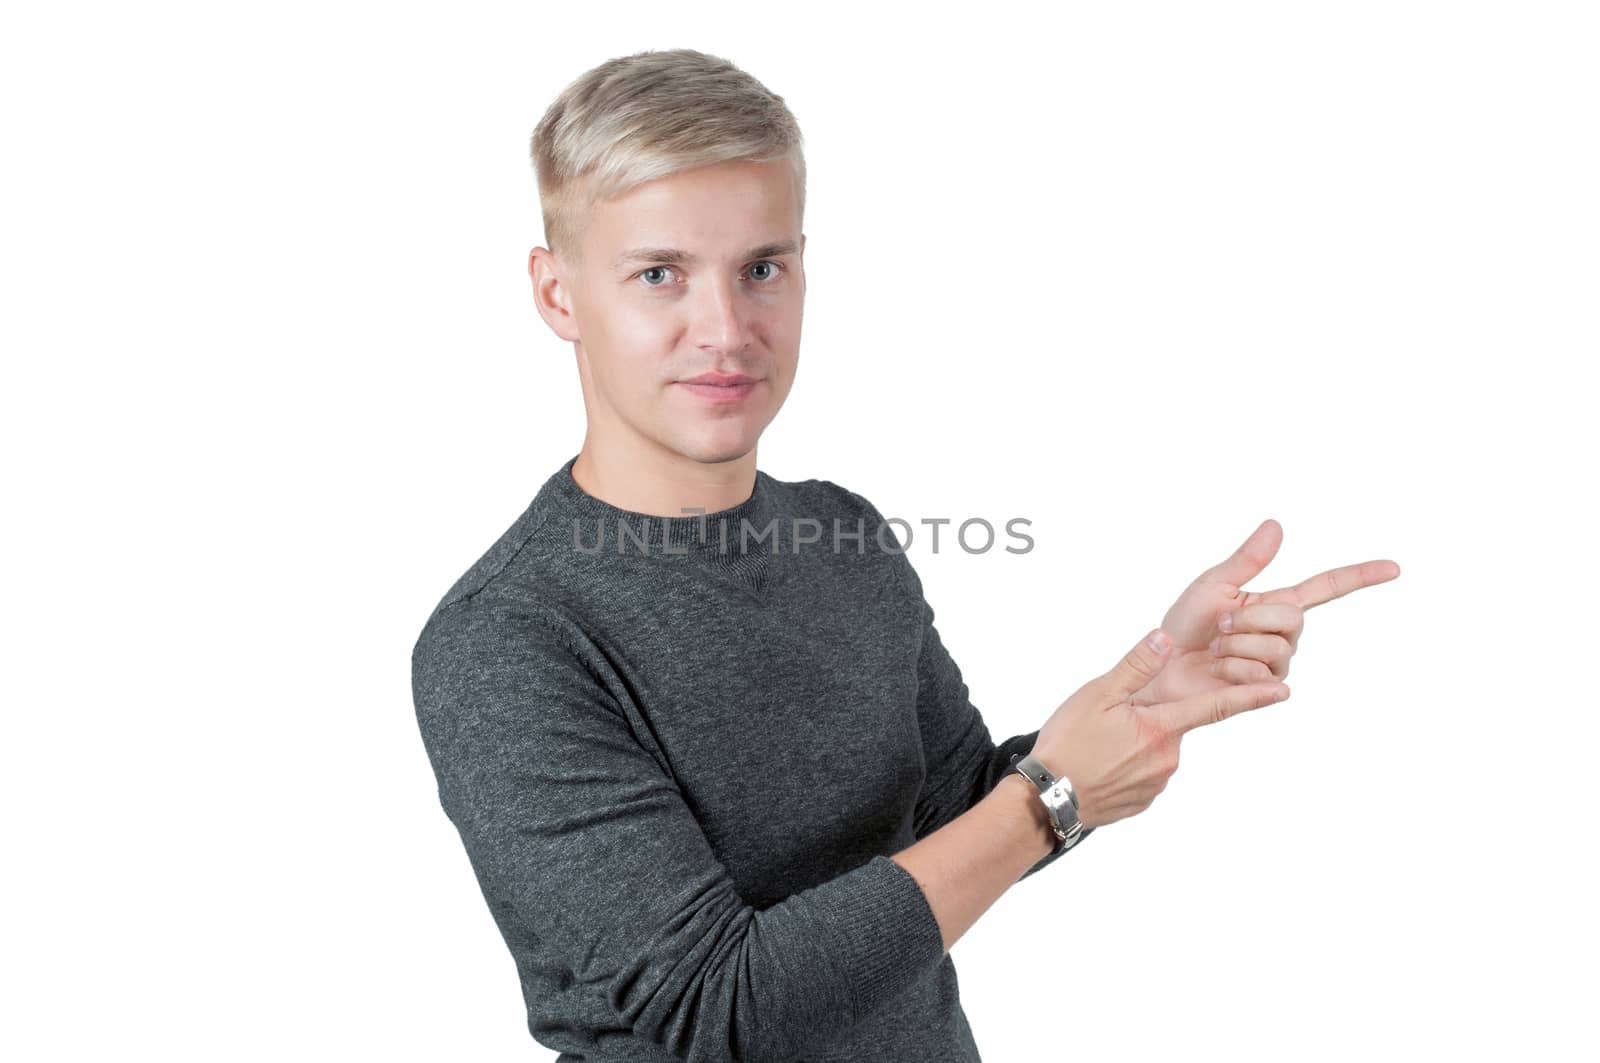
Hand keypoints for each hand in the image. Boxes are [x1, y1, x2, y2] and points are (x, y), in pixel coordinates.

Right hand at [1034, 628, 1290, 827]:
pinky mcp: (1142, 802)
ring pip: (1155, 750)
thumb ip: (1135, 666)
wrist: (1045, 800)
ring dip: (1134, 743)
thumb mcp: (1097, 695)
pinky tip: (1099, 765)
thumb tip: (1165, 639)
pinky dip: (1126, 766)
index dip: (1251, 697)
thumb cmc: (1068, 744)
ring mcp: (1156, 784)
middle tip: (1106, 721)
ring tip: (1096, 746)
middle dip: (1149, 718)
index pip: (1216, 707)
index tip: (1283, 692)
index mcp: (1160, 727)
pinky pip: (1143, 775)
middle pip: (1171, 725)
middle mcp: (1168, 758)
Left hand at [1132, 520, 1399, 707]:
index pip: (1326, 587)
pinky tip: (1219, 672)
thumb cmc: (1182, 626)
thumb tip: (1276, 524)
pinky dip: (1232, 669)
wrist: (1160, 667)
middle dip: (1249, 618)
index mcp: (1273, 603)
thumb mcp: (1212, 585)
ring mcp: (1277, 663)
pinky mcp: (1265, 690)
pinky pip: (1261, 675)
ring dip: (1235, 645)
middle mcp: (1282, 634)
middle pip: (1294, 618)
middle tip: (1219, 626)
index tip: (1395, 568)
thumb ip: (1247, 559)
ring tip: (1215, 650)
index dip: (1360, 577)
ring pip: (1276, 647)